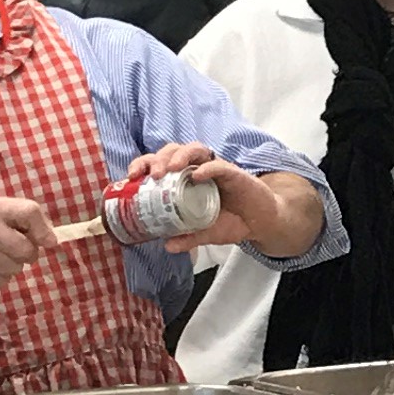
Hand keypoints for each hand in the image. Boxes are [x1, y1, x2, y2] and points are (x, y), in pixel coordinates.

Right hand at [0, 195, 57, 291]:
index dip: (43, 229)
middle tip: (14, 248)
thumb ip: (27, 219)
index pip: (30, 212)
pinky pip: (2, 281)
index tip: (48, 241)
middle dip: (27, 253)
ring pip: (16, 269)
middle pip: (27, 251)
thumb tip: (53, 241)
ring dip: (12, 266)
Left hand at [129, 142, 302, 257]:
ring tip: (170, 170)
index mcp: (185, 180)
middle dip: (158, 158)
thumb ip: (188, 238)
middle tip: (151, 175)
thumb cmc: (232, 221)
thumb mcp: (205, 234)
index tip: (131, 176)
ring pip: (193, 148)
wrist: (261, 223)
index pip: (160, 163)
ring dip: (179, 156)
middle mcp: (198, 169)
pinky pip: (218, 164)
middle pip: (173, 150)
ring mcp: (215, 168)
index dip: (144, 164)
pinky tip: (198, 176)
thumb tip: (167, 246)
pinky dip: (207, 168)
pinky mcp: (233, 172)